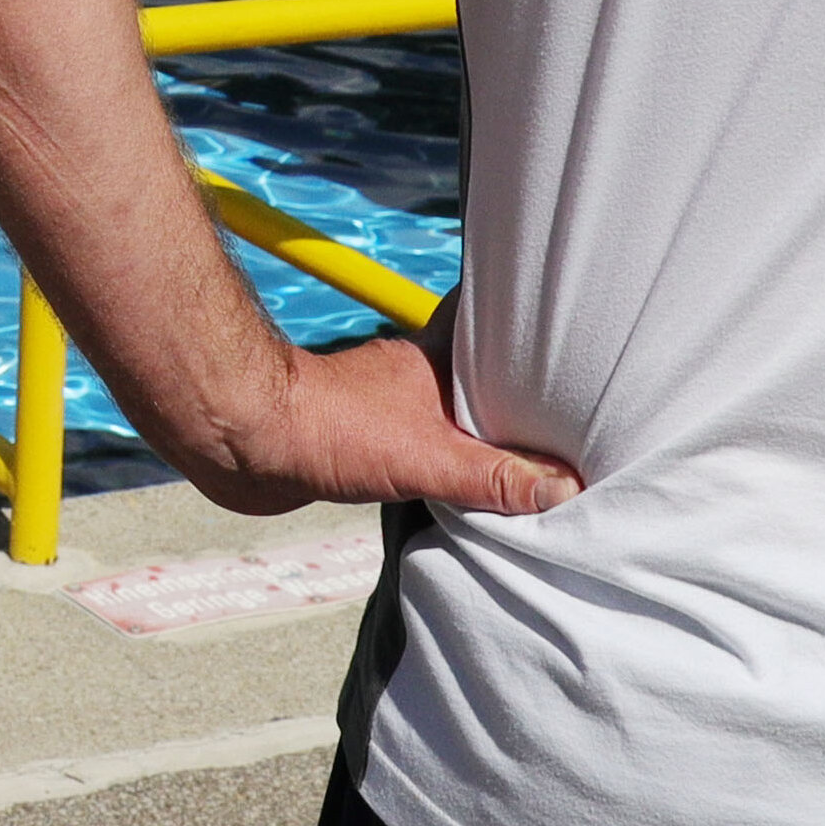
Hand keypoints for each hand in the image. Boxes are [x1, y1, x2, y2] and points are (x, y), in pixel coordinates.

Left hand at [162, 331, 579, 522]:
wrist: (243, 443)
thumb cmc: (325, 429)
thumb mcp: (427, 457)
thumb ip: (494, 476)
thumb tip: (566, 488)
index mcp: (439, 360)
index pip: (500, 327)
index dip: (536, 331)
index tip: (581, 341)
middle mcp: (420, 379)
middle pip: (487, 381)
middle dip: (524, 402)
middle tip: (574, 426)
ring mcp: (394, 411)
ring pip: (457, 420)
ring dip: (486, 442)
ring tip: (535, 471)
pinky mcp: (369, 447)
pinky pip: (428, 455)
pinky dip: (452, 471)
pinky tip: (470, 498)